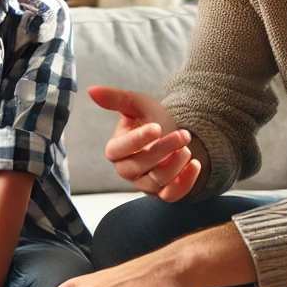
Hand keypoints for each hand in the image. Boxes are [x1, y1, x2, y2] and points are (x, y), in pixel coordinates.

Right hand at [88, 87, 204, 201]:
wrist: (177, 132)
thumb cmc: (153, 118)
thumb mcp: (137, 104)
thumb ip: (116, 98)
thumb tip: (92, 90)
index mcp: (116, 149)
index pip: (118, 150)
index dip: (137, 140)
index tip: (157, 128)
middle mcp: (127, 169)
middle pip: (139, 167)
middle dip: (163, 150)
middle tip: (183, 134)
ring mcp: (145, 183)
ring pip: (157, 181)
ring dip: (176, 164)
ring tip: (187, 147)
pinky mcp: (162, 193)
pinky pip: (171, 195)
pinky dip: (185, 182)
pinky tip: (195, 164)